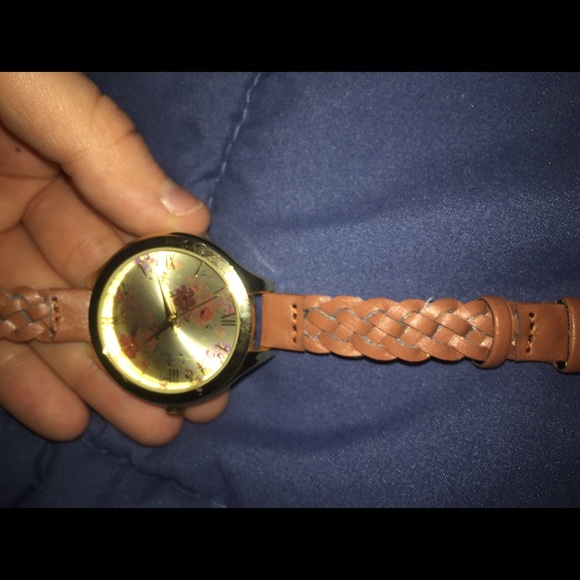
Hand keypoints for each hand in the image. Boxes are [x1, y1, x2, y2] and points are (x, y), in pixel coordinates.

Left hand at [0, 73, 229, 443]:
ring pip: (49, 328)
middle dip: (148, 353)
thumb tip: (189, 218)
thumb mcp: (24, 85)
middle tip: (194, 404)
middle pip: (99, 293)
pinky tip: (68, 419)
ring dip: (99, 383)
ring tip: (151, 427)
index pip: (132, 232)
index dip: (175, 285)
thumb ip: (101, 143)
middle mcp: (29, 211)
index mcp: (63, 160)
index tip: (212, 334)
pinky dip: (24, 383)